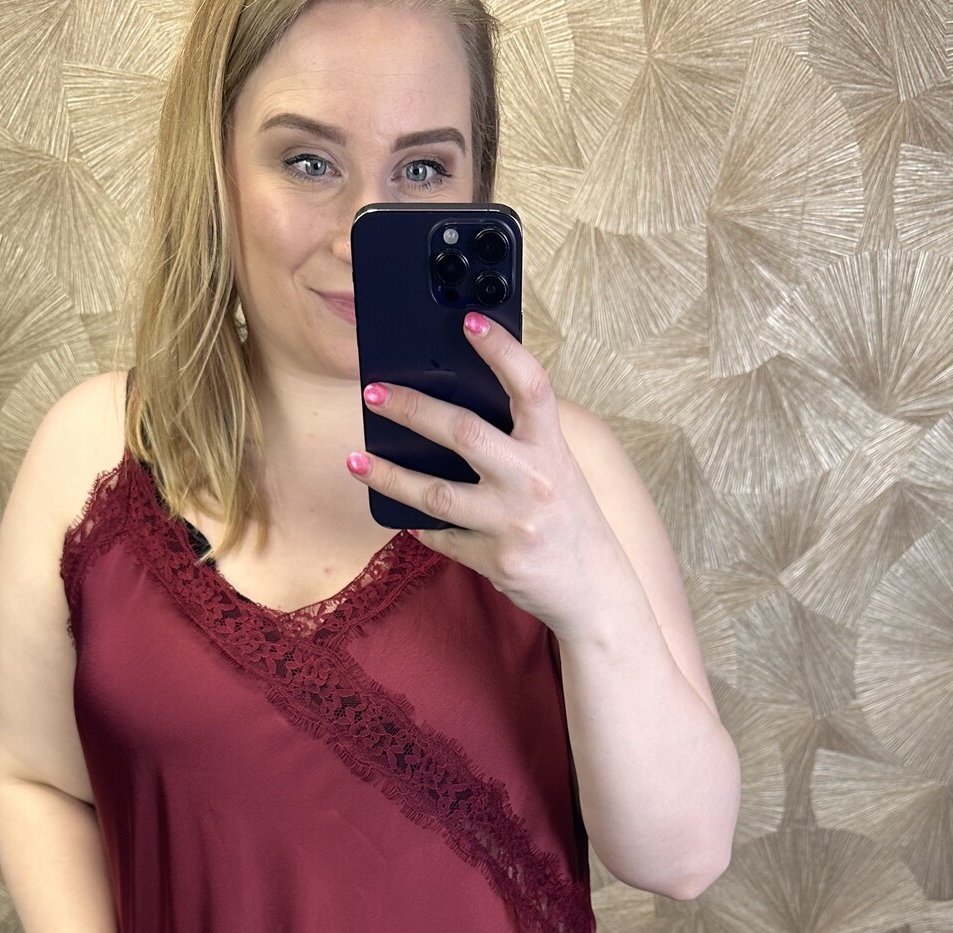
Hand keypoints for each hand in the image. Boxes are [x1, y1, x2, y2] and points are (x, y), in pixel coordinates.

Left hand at [346, 312, 618, 637]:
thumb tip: (455, 404)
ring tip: (356, 461)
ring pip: (436, 494)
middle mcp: (534, 481)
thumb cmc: (569, 520)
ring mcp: (513, 524)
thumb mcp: (557, 470)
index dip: (502, 350)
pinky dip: (421, 526)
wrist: (597, 592)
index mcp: (552, 448)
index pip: (531, 386)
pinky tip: (402, 515)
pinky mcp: (497, 561)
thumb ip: (519, 439)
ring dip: (390, 476)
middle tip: (373, 393)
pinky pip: (443, 538)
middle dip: (412, 409)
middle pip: (463, 433)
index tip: (469, 320)